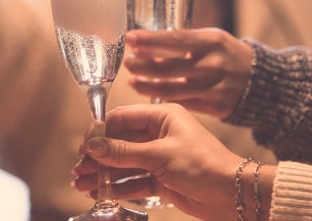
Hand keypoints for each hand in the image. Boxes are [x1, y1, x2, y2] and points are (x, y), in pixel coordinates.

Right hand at [72, 103, 244, 220]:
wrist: (232, 195)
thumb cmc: (203, 165)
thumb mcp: (159, 155)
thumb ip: (123, 152)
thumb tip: (93, 145)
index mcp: (162, 116)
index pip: (121, 118)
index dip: (100, 132)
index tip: (82, 146)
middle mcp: (159, 133)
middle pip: (119, 142)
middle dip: (98, 156)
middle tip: (79, 170)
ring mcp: (160, 157)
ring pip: (124, 163)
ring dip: (104, 173)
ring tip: (83, 185)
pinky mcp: (162, 179)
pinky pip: (134, 180)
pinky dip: (118, 186)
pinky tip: (101, 193)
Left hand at [125, 28, 252, 118]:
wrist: (263, 82)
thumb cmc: (229, 55)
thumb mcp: (212, 39)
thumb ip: (184, 42)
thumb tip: (147, 43)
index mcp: (212, 41)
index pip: (174, 40)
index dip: (149, 40)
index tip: (130, 39)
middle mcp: (213, 64)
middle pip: (168, 67)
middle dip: (143, 65)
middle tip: (128, 63)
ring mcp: (214, 87)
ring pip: (171, 89)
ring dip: (147, 85)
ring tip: (133, 81)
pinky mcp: (215, 106)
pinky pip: (181, 102)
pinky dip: (163, 98)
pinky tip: (150, 93)